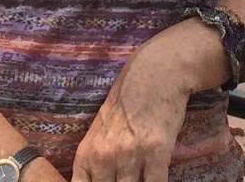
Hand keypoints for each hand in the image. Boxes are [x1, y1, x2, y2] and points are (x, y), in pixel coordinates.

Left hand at [71, 41, 193, 181]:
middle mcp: (105, 156)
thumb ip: (95, 160)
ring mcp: (130, 155)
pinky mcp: (156, 152)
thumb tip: (96, 181)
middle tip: (124, 177)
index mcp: (87, 153)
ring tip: (139, 175)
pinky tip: (156, 176)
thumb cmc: (128, 100)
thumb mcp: (100, 129)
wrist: (156, 72)